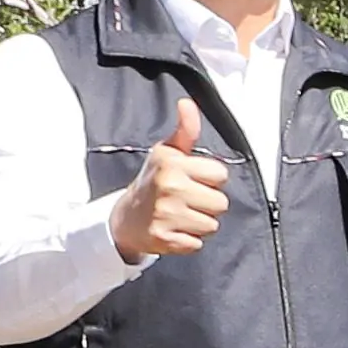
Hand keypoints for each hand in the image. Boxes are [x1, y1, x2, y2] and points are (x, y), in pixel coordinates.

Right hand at [108, 95, 229, 264]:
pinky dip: (188, 240)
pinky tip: (174, 229)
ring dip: (200, 223)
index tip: (193, 179)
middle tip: (187, 200)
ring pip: (212, 225)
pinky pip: (197, 244)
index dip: (210, 178)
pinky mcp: (165, 239)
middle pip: (221, 203)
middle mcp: (170, 188)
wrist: (125, 218)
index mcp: (173, 164)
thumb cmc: (153, 180)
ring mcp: (166, 215)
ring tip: (181, 215)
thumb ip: (185, 129)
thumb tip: (187, 103)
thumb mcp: (167, 152)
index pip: (221, 174)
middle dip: (208, 203)